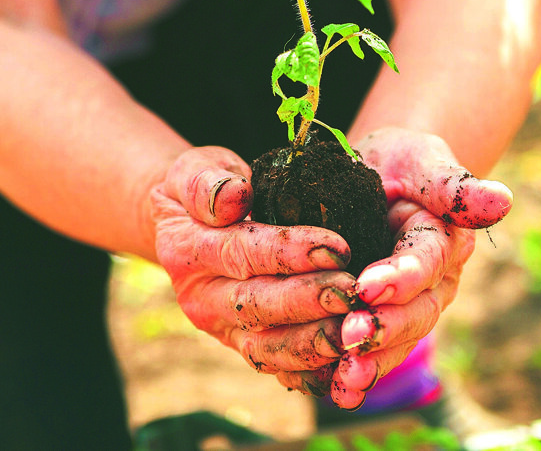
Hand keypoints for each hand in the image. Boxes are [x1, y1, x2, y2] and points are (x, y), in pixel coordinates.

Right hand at [151, 146, 356, 394]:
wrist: (188, 227)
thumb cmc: (204, 190)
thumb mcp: (195, 169)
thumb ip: (207, 182)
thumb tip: (234, 197)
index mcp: (187, 251)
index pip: (242, 252)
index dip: (290, 252)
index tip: (337, 247)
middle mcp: (200, 298)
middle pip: (257, 305)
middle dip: (308, 301)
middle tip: (352, 292)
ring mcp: (222, 329)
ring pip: (267, 348)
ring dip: (312, 344)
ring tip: (354, 331)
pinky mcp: (244, 345)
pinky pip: (277, 367)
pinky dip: (310, 371)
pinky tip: (345, 363)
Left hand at [327, 127, 512, 408]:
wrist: (380, 177)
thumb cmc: (402, 162)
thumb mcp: (423, 160)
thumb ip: (453, 184)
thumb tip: (501, 201)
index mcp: (444, 240)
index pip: (427, 262)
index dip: (401, 277)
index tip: (368, 287)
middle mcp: (434, 282)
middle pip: (417, 313)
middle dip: (384, 327)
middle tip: (350, 335)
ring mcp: (410, 308)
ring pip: (398, 342)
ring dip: (372, 362)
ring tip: (345, 377)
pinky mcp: (382, 323)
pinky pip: (374, 355)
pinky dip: (353, 375)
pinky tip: (333, 390)